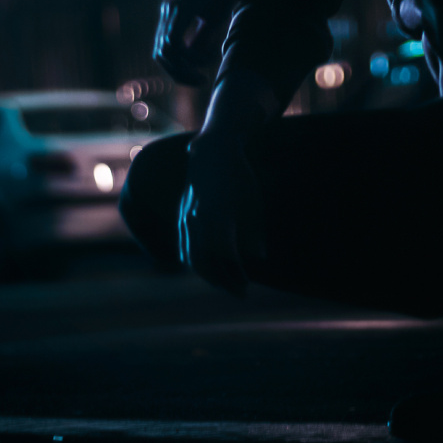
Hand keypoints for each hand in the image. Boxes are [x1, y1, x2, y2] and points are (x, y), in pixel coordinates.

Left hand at [153, 0, 254, 84]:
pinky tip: (205, 60)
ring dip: (182, 68)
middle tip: (199, 81)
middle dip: (178, 74)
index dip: (178, 69)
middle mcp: (168, 12)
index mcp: (173, 16)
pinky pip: (174, 41)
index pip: (165, 51)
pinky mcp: (182, 7)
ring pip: (165, 51)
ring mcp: (172, 9)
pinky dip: (187, 57)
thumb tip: (191, 61)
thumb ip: (200, 40)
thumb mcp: (212, 20)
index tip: (199, 77)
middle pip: (160, 54)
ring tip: (203, 73)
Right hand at [177, 135, 266, 295]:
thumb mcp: (253, 202)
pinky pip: (184, 247)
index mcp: (218, 215)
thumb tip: (259, 258)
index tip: (246, 285)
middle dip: (222, 281)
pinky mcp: (182, 216)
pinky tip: (210, 269)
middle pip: (205, 262)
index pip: (224, 256)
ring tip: (226, 282)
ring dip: (209, 274)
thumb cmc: (239, 176)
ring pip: (192, 257)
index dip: (234, 274)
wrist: (214, 151)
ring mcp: (187, 218)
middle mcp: (198, 218)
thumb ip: (254, 232)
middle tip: (240, 292)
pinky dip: (195, 262)